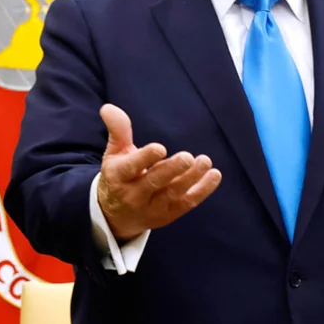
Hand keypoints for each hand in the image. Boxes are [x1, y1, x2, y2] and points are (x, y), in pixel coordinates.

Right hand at [96, 103, 221, 241]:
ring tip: (205, 161)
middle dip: (172, 170)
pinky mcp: (167, 215)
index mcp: (118, 176)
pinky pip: (186, 203)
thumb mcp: (114, 153)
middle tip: (188, 157)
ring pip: (173, 193)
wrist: (115, 215)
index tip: (160, 148)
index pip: (130, 168)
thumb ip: (118, 130)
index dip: (145, 158)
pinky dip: (202, 191)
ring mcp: (151, 207)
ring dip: (191, 178)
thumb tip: (108, 108)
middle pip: (155, 182)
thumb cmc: (118, 176)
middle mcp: (134, 194)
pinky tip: (214, 176)